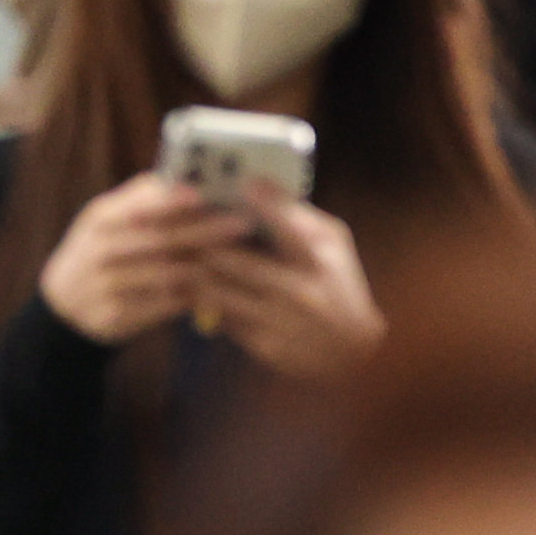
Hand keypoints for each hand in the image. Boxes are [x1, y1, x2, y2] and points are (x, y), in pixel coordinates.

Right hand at [38, 173, 245, 343]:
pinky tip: (217, 289)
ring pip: (165, 275)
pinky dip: (191, 297)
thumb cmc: (102, 248)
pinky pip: (161, 306)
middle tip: (242, 224)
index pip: (138, 205)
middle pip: (160, 240)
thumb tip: (183, 177)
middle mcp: (98, 251)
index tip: (204, 193)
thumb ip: (142, 198)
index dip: (171, 200)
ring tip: (240, 256)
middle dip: (205, 231)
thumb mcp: (108, 217)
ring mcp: (104, 286)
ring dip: (205, 265)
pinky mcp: (114, 316)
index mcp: (100, 219)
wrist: (64, 302)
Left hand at [197, 189, 382, 382]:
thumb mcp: (332, 243)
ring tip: (183, 257)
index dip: (265, 204)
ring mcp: (280, 321)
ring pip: (221, 293)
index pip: (288, 228)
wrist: (352, 351)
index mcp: (319, 261)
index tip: (244, 184)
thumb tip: (259, 183)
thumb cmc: (338, 283)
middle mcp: (300, 292)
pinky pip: (223, 318)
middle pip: (239, 263)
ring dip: (198, 273)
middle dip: (208, 244)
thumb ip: (297, 215)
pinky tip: (197, 288)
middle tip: (186, 226)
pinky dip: (207, 301)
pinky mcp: (264, 345)